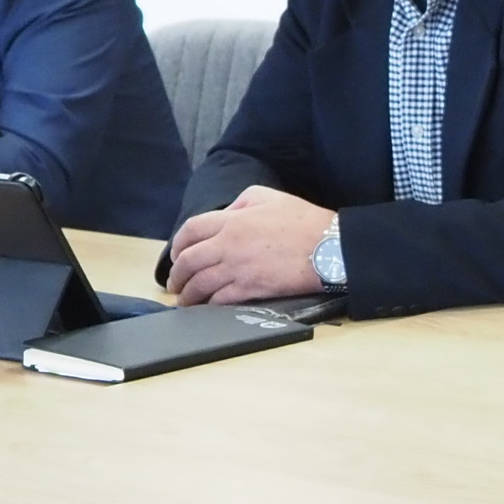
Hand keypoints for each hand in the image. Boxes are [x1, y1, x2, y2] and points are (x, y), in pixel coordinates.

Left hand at [169, 186, 335, 303]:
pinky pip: (220, 299)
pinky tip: (207, 307)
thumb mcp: (269, 197)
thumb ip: (240, 203)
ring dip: (188, 294)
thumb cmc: (304, 221)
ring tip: (185, 300)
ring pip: (200, 284)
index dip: (178, 244)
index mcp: (232, 220)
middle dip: (176, 275)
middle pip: (188, 261)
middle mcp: (229, 245)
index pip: (190, 230)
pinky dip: (208, 304)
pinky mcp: (251, 289)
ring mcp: (238, 269)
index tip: (176, 255)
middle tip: (175, 283)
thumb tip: (226, 214)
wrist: (329, 248)